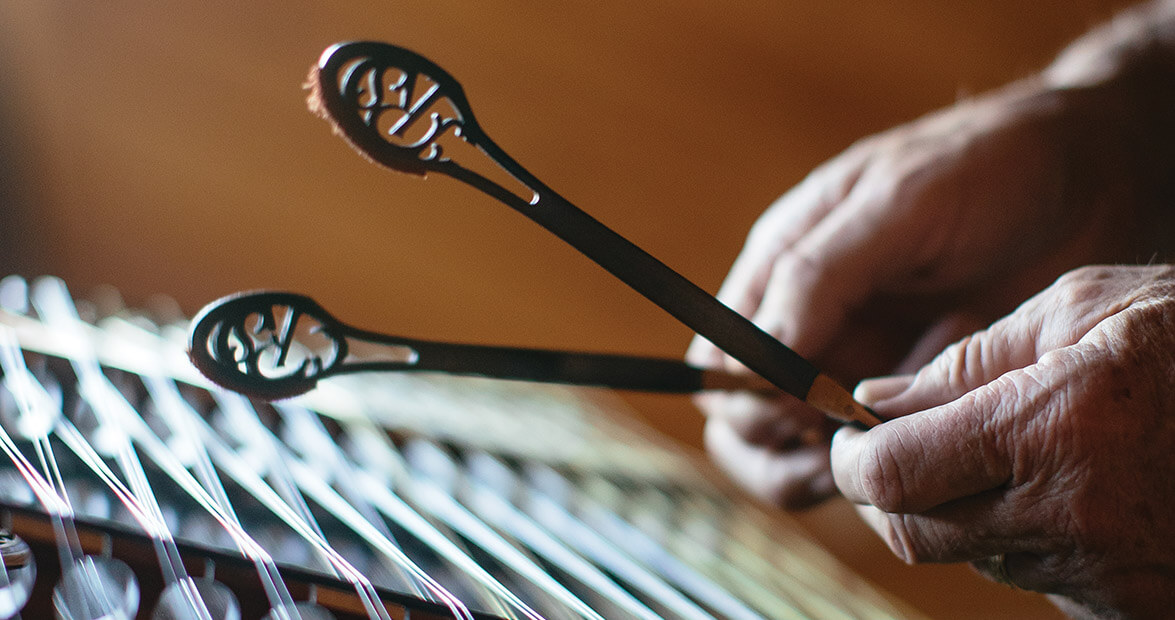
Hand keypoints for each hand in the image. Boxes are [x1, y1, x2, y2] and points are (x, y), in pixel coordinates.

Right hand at [688, 79, 1139, 508]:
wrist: (1095, 172)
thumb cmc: (988, 166)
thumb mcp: (898, 203)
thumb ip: (816, 276)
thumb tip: (749, 360)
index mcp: (781, 269)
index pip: (717, 363)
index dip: (745, 400)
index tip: (805, 406)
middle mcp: (807, 325)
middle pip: (744, 420)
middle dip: (782, 446)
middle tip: (849, 441)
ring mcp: (859, 365)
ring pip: (799, 451)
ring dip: (835, 464)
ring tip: (896, 444)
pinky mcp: (912, 394)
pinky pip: (876, 451)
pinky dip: (894, 460)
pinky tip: (940, 429)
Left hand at [832, 265, 1174, 616]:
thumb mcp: (1086, 307)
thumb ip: (970, 358)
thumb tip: (880, 399)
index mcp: (1050, 427)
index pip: (890, 473)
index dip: (850, 456)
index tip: (850, 434)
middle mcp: (1071, 515)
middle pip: (913, 530)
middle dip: (888, 489)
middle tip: (902, 446)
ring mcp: (1106, 574)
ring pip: (971, 555)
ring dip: (958, 511)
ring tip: (1007, 453)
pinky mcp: (1132, 608)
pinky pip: (1035, 581)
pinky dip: (1021, 539)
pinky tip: (1064, 490)